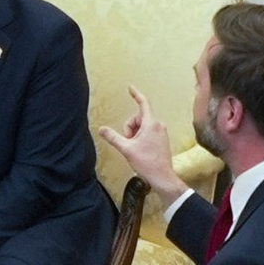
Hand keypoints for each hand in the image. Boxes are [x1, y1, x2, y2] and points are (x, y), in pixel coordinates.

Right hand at [98, 85, 188, 208]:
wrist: (162, 176)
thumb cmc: (147, 163)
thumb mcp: (126, 149)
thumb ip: (113, 137)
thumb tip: (101, 129)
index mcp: (151, 124)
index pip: (143, 103)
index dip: (135, 94)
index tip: (130, 88)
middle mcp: (158, 125)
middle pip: (138, 118)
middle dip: (130, 129)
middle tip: (129, 143)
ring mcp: (161, 132)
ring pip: (142, 126)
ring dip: (135, 135)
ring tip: (135, 148)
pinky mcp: (161, 139)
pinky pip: (148, 132)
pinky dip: (140, 138)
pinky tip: (141, 150)